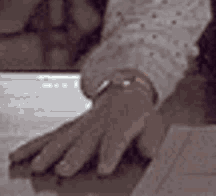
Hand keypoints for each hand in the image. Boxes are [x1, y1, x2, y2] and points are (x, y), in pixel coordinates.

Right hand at [8, 83, 155, 177]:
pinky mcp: (70, 127)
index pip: (117, 138)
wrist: (125, 90)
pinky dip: (34, 145)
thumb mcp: (152, 124)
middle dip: (75, 155)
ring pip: (65, 137)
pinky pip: (50, 136)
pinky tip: (18, 155)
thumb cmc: (139, 115)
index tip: (104, 169)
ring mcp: (82, 124)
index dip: (111, 153)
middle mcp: (100, 122)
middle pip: (87, 140)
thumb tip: (151, 153)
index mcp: (122, 122)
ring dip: (51, 152)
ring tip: (39, 166)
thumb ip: (151, 139)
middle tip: (64, 169)